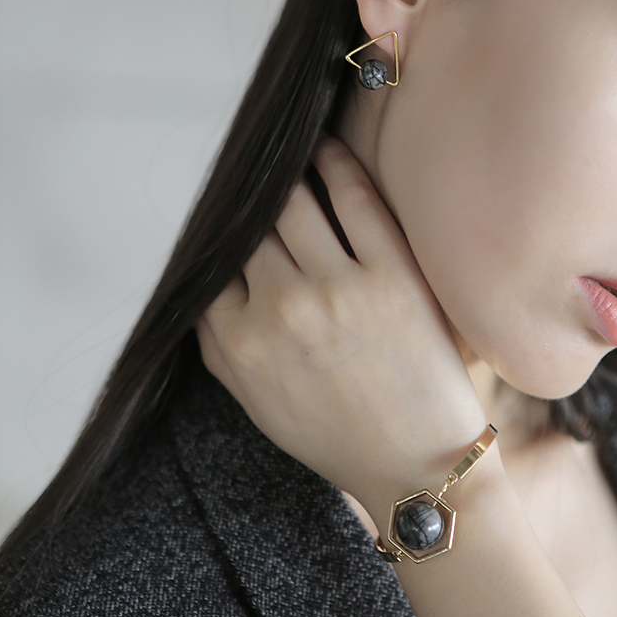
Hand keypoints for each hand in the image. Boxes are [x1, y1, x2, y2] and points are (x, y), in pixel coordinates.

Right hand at [195, 137, 488, 519]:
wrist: (417, 465)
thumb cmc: (337, 436)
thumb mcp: (256, 403)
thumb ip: (217, 344)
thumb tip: (199, 287)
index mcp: (240, 342)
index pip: (213, 264)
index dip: (222, 240)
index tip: (232, 223)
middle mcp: (281, 309)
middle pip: (250, 228)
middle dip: (251, 208)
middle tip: (259, 183)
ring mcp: (337, 289)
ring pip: (292, 201)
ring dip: (286, 175)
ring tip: (289, 160)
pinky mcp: (391, 274)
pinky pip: (353, 196)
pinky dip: (333, 163)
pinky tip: (325, 151)